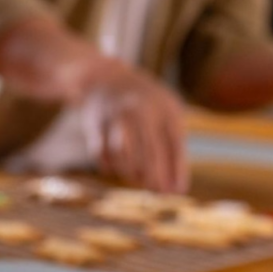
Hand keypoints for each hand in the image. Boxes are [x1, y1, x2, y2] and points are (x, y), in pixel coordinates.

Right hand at [81, 63, 188, 193]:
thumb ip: (173, 144)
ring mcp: (115, 115)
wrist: (104, 78)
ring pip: (124, 154)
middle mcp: (140, 109)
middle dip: (155, 176)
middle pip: (149, 150)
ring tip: (140, 181)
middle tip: (159, 194)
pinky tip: (118, 171)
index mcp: (164, 106)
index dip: (176, 169)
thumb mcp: (166, 112)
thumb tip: (177, 186)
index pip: (174, 143)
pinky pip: (102, 154)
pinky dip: (110, 166)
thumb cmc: (145, 103)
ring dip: (132, 173)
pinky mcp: (94, 124)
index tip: (178, 191)